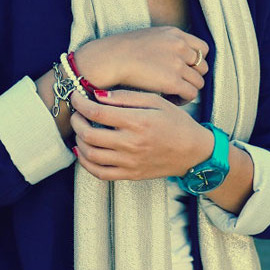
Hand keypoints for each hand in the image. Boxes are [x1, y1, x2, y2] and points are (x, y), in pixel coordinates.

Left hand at [69, 89, 213, 180]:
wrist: (194, 152)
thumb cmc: (176, 123)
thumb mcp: (156, 101)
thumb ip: (126, 97)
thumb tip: (98, 95)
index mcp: (137, 122)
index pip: (97, 113)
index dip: (80, 104)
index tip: (75, 97)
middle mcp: (131, 144)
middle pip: (89, 135)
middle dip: (76, 121)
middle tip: (77, 113)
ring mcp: (129, 162)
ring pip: (90, 155)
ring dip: (78, 140)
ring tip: (80, 130)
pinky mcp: (130, 175)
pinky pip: (100, 173)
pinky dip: (86, 163)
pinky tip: (84, 151)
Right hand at [74, 26, 208, 104]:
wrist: (108, 60)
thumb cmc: (119, 52)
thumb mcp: (147, 37)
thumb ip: (163, 44)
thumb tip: (166, 58)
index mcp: (174, 34)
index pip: (201, 48)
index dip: (196, 62)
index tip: (185, 70)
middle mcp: (180, 46)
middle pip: (202, 66)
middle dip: (192, 77)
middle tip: (179, 85)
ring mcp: (177, 64)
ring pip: (198, 82)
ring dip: (188, 90)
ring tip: (173, 95)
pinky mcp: (173, 81)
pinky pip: (191, 94)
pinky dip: (183, 100)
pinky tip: (169, 100)